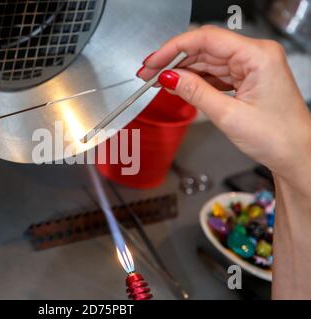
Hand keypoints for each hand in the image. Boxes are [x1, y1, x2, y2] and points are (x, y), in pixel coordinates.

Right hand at [138, 26, 310, 298]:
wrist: (295, 155)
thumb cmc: (276, 137)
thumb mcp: (228, 115)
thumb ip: (196, 92)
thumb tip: (169, 77)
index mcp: (258, 56)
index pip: (207, 39)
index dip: (174, 48)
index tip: (153, 61)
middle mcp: (255, 55)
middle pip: (204, 48)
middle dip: (173, 60)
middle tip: (147, 72)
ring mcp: (250, 66)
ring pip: (206, 61)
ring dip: (181, 70)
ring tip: (156, 80)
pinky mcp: (245, 78)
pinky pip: (214, 73)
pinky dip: (194, 80)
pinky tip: (177, 85)